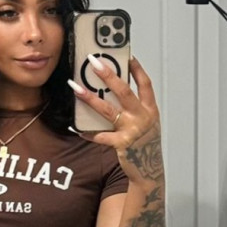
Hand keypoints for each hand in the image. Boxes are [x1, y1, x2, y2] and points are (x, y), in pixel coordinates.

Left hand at [68, 55, 163, 184]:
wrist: (149, 170)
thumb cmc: (145, 144)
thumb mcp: (147, 123)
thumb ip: (135, 108)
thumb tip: (114, 91)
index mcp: (150, 110)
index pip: (145, 84)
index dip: (136, 69)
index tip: (127, 56)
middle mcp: (143, 117)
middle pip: (124, 91)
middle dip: (108, 75)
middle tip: (94, 62)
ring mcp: (132, 130)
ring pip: (108, 110)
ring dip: (90, 98)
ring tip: (76, 87)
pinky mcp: (122, 144)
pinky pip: (101, 136)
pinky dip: (88, 133)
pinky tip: (77, 129)